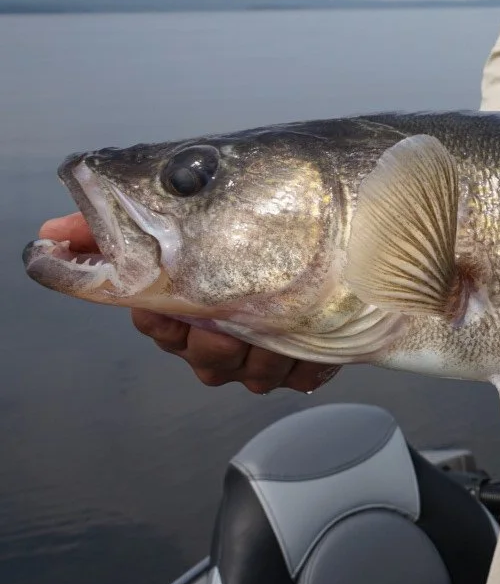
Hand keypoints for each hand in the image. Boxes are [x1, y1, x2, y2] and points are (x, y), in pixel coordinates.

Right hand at [37, 212, 339, 394]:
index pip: (157, 325)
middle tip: (232, 316)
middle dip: (215, 341)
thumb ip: (120, 228)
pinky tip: (311, 341)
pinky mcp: (307, 358)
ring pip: (246, 375)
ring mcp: (264, 349)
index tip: (171, 310)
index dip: (163, 323)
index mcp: (189, 301)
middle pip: (201, 359)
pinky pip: (296, 379)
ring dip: (263, 351)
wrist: (361, 231)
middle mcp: (222, 330)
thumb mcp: (197, 205)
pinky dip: (303, 363)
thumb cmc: (269, 213)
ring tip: (282, 323)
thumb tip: (52, 235)